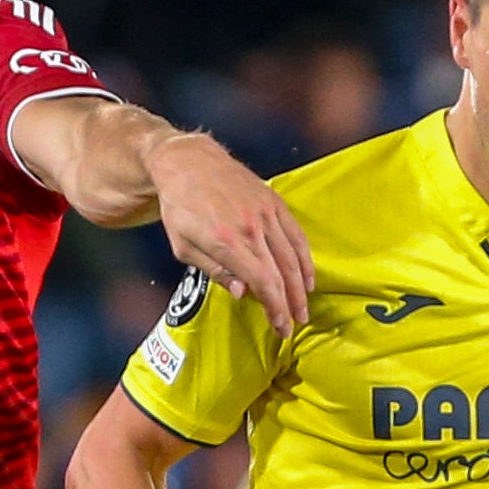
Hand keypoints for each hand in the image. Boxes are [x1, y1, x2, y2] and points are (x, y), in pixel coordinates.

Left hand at [149, 134, 313, 339]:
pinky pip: (296, 234)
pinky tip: (307, 275)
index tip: (281, 327)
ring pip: (293, 256)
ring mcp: (265, 212)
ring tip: (303, 306)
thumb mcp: (183, 246)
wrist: (188, 161)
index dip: (276, 309)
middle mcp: (251, 227)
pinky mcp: (273, 201)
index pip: (263, 283)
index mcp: (226, 241)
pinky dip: (305, 257)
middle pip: (281, 274)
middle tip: (294, 323)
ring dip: (301, 286)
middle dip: (290, 304)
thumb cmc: (180, 206)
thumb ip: (215, 271)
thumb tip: (243, 293)